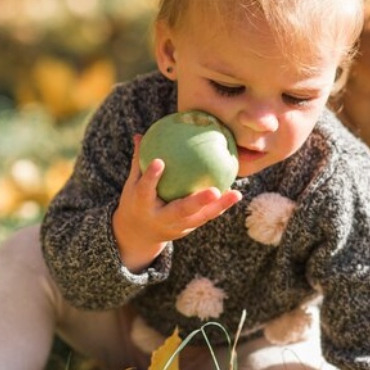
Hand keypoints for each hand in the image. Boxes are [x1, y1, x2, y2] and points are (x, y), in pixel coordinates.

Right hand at [112, 134, 241, 269]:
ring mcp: (177, 226)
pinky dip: (221, 206)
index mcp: (142, 206)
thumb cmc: (136, 202)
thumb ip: (139, 162)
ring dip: (219, 206)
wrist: (140, 235)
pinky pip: (207, 216)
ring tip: (236, 194)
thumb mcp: (132, 185)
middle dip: (198, 202)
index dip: (151, 177)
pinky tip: (235, 194)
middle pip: (181, 211)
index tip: (160, 161)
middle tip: (214, 191)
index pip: (145, 191)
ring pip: (200, 217)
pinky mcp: (188, 228)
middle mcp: (161, 218)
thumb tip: (140, 134)